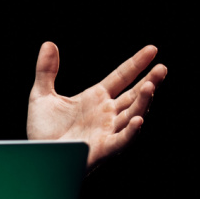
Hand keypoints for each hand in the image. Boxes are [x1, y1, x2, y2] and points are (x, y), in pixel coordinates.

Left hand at [26, 42, 166, 168]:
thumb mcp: (41, 95)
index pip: (122, 77)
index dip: (136, 64)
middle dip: (149, 82)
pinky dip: (131, 131)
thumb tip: (49, 43)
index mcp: (96, 98)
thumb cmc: (43, 129)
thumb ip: (46, 70)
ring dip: (143, 102)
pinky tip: (138, 119)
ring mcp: (108, 130)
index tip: (152, 49)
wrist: (37, 155)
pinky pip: (122, 140)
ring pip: (133, 114)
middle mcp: (107, 113)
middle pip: (134, 95)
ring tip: (150, 86)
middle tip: (162, 68)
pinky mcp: (104, 147)